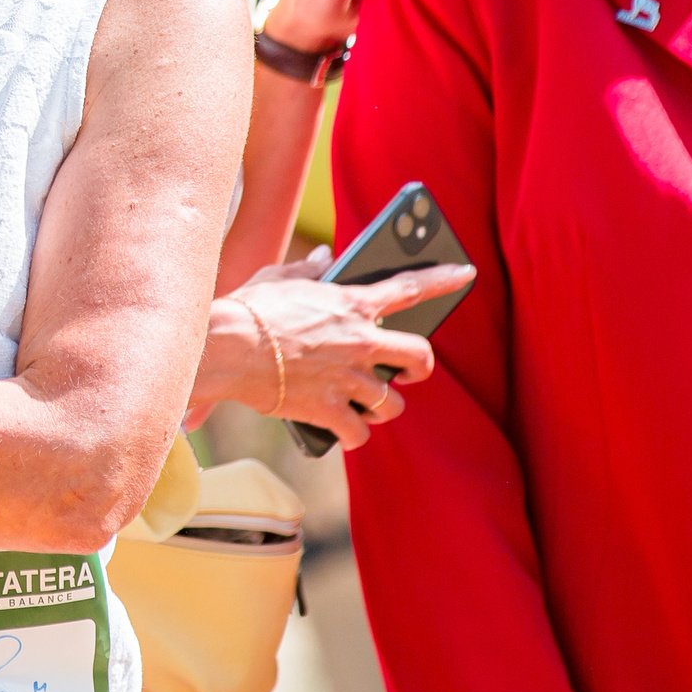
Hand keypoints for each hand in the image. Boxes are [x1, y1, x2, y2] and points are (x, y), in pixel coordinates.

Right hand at [188, 250, 474, 446]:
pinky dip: (353, 435)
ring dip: (381, 407)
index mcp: (352, 303)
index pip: (411, 287)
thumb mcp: (279, 277)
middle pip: (419, 357)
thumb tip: (324, 256)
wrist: (225, 348)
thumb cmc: (248, 309)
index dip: (443, 279)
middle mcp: (360, 341)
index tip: (465, 273)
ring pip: (391, 403)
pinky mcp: (330, 410)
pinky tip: (343, 433)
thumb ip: (309, 268)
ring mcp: (348, 378)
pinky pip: (358, 433)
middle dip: (420, 368)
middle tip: (411, 373)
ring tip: (366, 407)